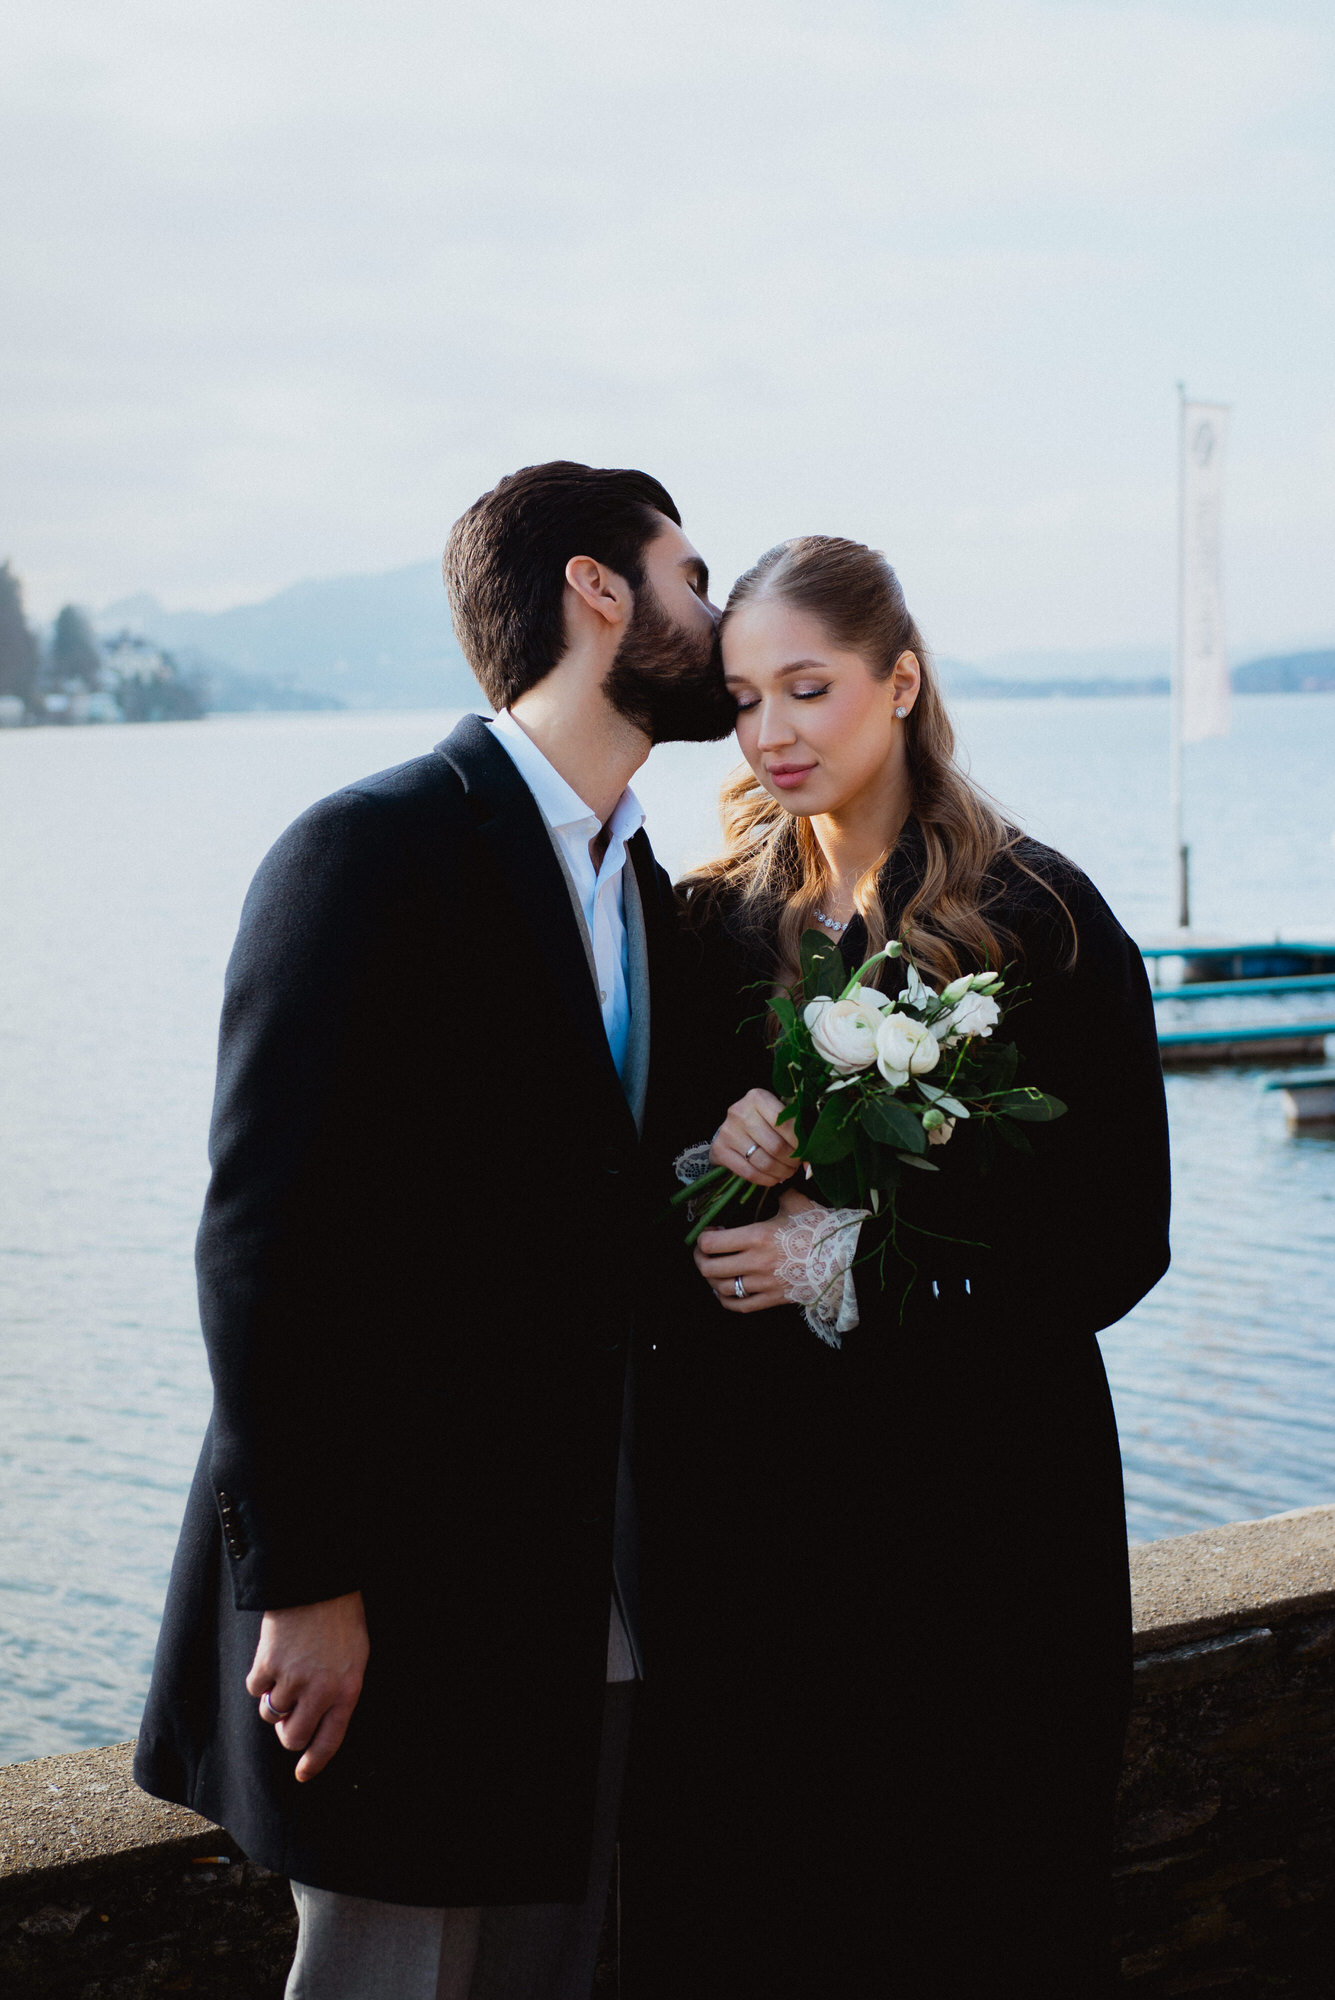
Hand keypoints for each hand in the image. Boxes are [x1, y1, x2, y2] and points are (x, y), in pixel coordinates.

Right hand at [246, 1590, 368, 1781]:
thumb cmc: (340, 1616)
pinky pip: (254, 1689)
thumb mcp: (354, 1655)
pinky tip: (273, 1655)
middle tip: (289, 1714)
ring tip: (286, 1670)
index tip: (302, 1775)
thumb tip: (316, 1722)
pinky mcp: (268, 1664)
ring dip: (274, 1699)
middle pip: (292, 1737)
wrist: (318, 1579)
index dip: (315, 1761)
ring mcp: (292, 1678)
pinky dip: (260, 1677)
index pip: (330, 1739)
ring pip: (270, 1714)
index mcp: (348, 1688)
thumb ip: (338, 1690)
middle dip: (287, 1731)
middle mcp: (321, 1690)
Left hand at [694, 1188, 818, 1312]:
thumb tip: (774, 1181)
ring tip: (715, 1269)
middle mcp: (755, 1263)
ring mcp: (763, 1284)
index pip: (711, 1243)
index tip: (709, 1231)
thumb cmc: (821, 1228)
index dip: (702, 1238)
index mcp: (757, 1237)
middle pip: (709, 1268)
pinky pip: (740, 1306)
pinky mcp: (772, 1299)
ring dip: (711, 1279)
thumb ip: (779, 1192)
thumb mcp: (797, 1203)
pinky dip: (726, 1299)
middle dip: (700, 1258)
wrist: (844, 1258)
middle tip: (705, 1251)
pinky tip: (726, 1290)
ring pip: (721, 1288)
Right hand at [710, 1088, 799, 1188]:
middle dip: (792, 1161)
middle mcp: (739, 1111)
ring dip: (781, 1172)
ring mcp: (727, 1131)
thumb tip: (810, 1167)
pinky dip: (766, 1180)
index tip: (807, 1152)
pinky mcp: (720, 1150)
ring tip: (787, 1172)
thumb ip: (798, 1133)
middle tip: (797, 1164)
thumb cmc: (762, 1121)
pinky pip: (749, 1173)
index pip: (786, 1124)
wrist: (732, 1128)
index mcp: (757, 1097)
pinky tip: (774, 1178)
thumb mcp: (779, 1116)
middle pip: (776, 1146)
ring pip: (764, 1162)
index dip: (800, 1143)